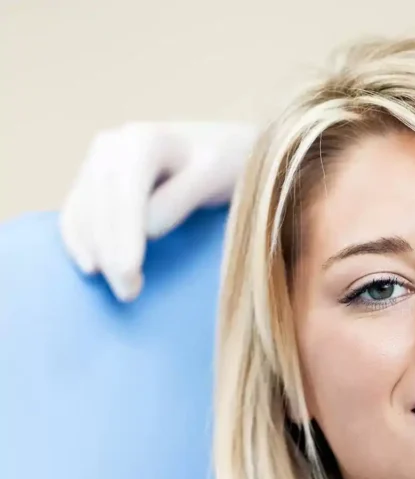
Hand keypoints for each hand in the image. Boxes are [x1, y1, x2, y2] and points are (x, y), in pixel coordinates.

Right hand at [60, 121, 255, 300]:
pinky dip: (80, 240)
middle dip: (112, 255)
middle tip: (129, 294)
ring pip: (85, 212)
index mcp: (144, 143)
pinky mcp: (94, 175)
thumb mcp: (215, 178)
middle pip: (101, 209)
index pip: (125, 200)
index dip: (124, 240)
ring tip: (122, 287)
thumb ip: (177, 201)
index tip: (129, 275)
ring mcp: (99, 159)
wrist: (228, 145)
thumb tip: (142, 229)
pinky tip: (91, 267)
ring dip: (97, 252)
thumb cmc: (232, 164)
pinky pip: (77, 211)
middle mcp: (113, 145)